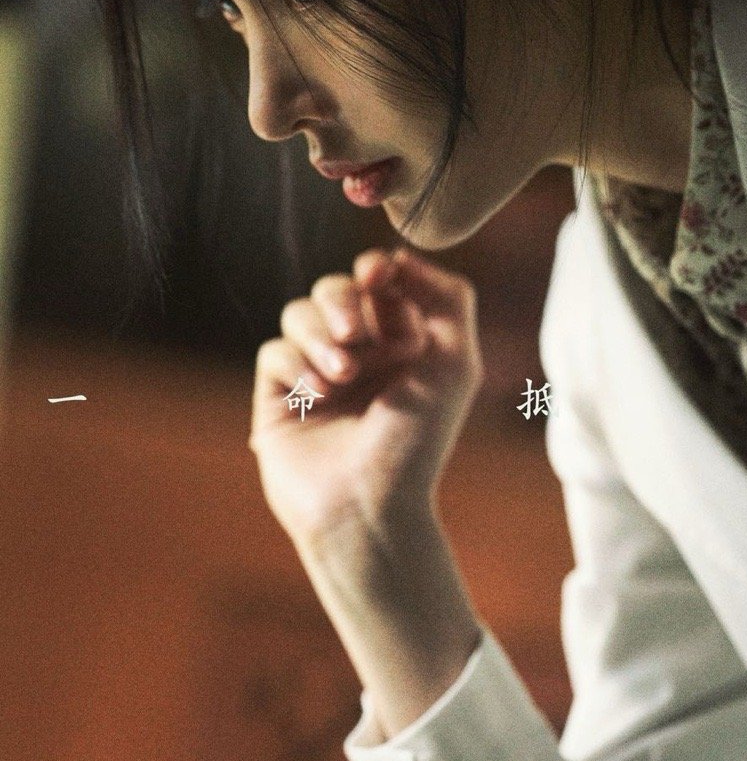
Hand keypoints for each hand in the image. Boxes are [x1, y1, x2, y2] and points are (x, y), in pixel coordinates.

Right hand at [249, 247, 484, 559]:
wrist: (369, 505)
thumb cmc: (418, 440)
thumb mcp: (456, 362)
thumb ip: (448, 296)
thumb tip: (402, 255)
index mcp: (403, 341)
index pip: (380, 280)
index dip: (376, 270)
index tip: (377, 275)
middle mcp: (360, 353)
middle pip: (336, 288)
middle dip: (343, 300)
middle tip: (357, 335)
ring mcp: (317, 372)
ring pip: (300, 312)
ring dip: (320, 334)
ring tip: (342, 375)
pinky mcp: (280, 396)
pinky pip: (274, 351)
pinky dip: (296, 364)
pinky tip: (318, 395)